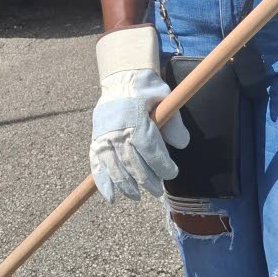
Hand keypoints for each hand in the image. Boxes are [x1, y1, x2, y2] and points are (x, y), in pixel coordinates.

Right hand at [89, 24, 188, 203]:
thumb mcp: (165, 98)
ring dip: (126, 185)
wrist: (121, 79)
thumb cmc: (146, 90)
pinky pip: (96, 164)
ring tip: (136, 196)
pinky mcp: (96, 140)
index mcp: (135, 118)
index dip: (161, 165)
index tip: (172, 172)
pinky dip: (103, 182)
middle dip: (147, 180)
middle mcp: (116, 129)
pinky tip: (111, 197)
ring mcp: (103, 136)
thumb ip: (173, 122)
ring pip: (114, 167)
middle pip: (132, 162)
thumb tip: (181, 145)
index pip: (149, 149)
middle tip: (157, 190)